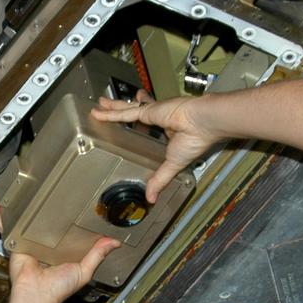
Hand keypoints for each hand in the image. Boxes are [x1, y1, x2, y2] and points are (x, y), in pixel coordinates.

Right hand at [0, 198, 118, 302]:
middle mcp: (42, 244)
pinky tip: (0, 202)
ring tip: (24, 189)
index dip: (67, 217)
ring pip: (23, 219)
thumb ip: (97, 255)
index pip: (64, 229)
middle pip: (42, 221)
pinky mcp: (15, 241)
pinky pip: (6, 225)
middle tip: (48, 189)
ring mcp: (27, 241)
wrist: (36, 293)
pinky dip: (1, 213)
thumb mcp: (84, 270)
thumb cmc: (56, 288)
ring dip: (21, 206)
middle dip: (43, 207)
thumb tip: (113, 243)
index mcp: (58, 250)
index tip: (73, 204)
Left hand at [89, 90, 217, 202]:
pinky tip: (98, 112)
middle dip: (122, 112)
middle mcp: (159, 119)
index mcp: (168, 131)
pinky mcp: (148, 110)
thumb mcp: (172, 165)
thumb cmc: (196, 140)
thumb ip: (160, 179)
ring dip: (113, 107)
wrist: (204, 123)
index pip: (150, 128)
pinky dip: (110, 113)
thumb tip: (152, 198)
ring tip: (100, 104)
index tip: (134, 126)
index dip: (142, 126)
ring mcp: (153, 112)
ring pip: (127, 110)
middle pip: (135, 115)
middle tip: (109, 110)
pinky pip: (125, 113)